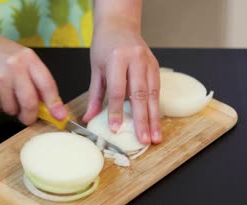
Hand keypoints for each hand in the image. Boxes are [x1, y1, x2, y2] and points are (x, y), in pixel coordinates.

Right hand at [0, 29, 67, 124]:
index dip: (54, 104)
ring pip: (12, 110)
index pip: (46, 84)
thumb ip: (39, 80)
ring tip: (7, 93)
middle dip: (31, 116)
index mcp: (27, 59)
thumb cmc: (2, 53)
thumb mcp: (25, 58)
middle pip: (29, 103)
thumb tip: (52, 107)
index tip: (60, 116)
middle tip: (29, 117)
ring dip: (13, 108)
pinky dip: (0, 105)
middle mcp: (13, 69)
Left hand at [82, 18, 161, 144]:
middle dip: (142, 120)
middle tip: (144, 139)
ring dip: (154, 118)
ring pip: (153, 94)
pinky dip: (156, 107)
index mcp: (117, 59)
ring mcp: (148, 62)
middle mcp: (135, 60)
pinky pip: (156, 89)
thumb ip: (95, 95)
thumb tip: (89, 117)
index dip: (117, 111)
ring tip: (155, 136)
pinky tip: (156, 121)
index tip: (116, 129)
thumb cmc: (105, 45)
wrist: (119, 24)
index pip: (118, 90)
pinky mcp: (155, 65)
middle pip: (140, 94)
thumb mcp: (96, 69)